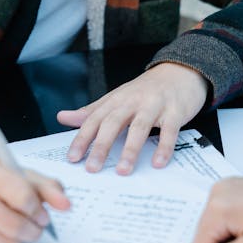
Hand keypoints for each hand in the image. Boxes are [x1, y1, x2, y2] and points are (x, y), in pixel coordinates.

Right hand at [0, 154, 70, 242]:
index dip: (39, 211)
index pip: (22, 197)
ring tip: (17, 227)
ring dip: (19, 240)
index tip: (43, 214)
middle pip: (14, 226)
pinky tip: (0, 233)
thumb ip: (48, 188)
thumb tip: (67, 205)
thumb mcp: (23, 175)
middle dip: (33, 230)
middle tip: (36, 226)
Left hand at [57, 62, 207, 174]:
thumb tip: (62, 117)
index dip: (82, 138)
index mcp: (116, 100)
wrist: (180, 71)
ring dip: (130, 150)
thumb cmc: (146, 90)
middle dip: (101, 146)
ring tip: (123, 170)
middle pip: (113, 123)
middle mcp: (133, 101)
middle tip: (92, 168)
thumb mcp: (116, 98)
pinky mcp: (175, 111)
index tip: (72, 158)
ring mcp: (154, 105)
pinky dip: (164, 147)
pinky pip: (169, 131)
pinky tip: (157, 163)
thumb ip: (91, 111)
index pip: (94, 119)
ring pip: (139, 127)